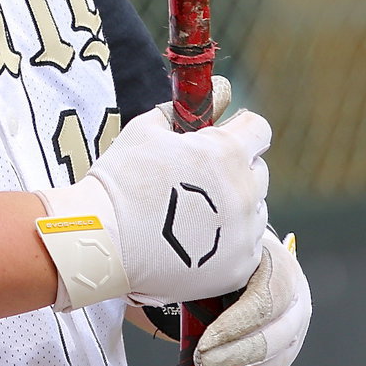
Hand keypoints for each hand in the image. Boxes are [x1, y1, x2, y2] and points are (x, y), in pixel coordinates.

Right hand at [35, 82, 269, 310]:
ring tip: (195, 212)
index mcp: (225, 153)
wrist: (107, 240)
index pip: (258, 130)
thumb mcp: (145, 129)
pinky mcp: (240, 267)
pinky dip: (231, 240)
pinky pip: (248, 245)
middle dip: (236, 168)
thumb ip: (179, 112)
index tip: (224, 136)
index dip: (241, 129)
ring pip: (255, 210)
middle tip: (201, 176)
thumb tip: (202, 98)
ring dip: (236, 205)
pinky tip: (198, 237)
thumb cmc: (123, 179)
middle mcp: (245, 192)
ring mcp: (245, 233)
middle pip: (258, 171)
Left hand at [190, 228, 311, 365]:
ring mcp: (292, 333)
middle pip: (271, 341)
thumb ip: (195, 258)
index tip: (204, 342)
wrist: (249, 260)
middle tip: (199, 363)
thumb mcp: (218, 246)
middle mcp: (294, 304)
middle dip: (231, 357)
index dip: (236, 326)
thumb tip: (148, 273)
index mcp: (281, 269)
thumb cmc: (225, 252)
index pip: (264, 303)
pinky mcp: (283, 356)